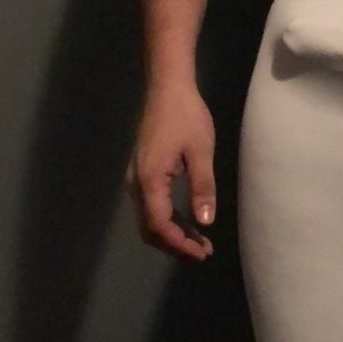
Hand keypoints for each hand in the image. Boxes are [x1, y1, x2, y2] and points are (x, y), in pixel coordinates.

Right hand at [123, 80, 216, 260]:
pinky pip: (151, 205)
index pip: (160, 225)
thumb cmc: (186, 116)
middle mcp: (136, 184)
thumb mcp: (200, 151)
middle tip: (204, 252)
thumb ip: (202, 187)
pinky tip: (189, 220)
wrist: (166, 88)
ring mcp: (136, 178)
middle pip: (150, 228)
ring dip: (172, 233)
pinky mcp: (142, 172)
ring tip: (200, 241)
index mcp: (149, 180)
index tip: (203, 252)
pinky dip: (168, 218)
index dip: (180, 244)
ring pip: (149, 218)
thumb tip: (206, 221)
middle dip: (176, 244)